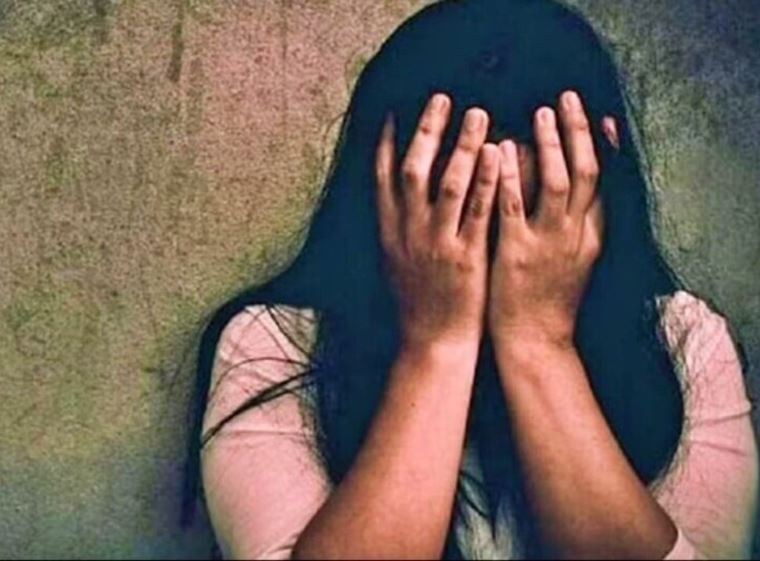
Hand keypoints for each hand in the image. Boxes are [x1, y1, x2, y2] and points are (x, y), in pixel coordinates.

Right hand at [375, 93, 498, 350]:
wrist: (432, 342)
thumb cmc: (417, 302)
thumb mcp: (395, 261)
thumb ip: (395, 225)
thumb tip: (394, 192)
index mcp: (388, 231)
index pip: (381, 177)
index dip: (386, 140)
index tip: (393, 110)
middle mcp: (408, 232)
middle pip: (413, 170)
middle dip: (427, 130)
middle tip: (443, 98)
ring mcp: (437, 243)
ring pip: (447, 184)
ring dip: (462, 145)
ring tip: (478, 114)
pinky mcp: (466, 256)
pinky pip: (478, 211)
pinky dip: (487, 180)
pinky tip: (499, 154)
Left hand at [488, 90, 603, 346]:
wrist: (535, 343)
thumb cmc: (549, 300)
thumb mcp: (575, 262)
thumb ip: (578, 225)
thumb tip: (573, 187)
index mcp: (592, 237)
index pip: (605, 183)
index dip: (604, 147)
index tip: (601, 116)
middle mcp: (576, 236)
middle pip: (587, 174)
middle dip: (578, 133)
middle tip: (567, 98)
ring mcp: (548, 244)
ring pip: (559, 184)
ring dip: (552, 144)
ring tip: (542, 112)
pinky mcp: (516, 254)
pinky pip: (514, 206)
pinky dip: (512, 175)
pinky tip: (504, 149)